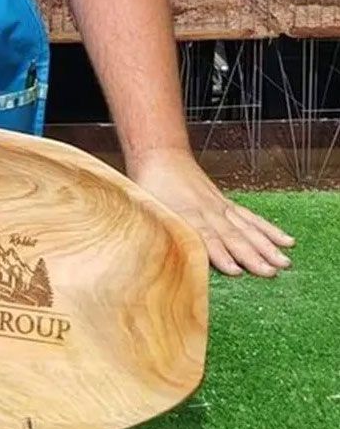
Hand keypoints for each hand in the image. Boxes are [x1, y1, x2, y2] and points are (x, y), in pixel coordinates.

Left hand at [128, 148, 294, 277]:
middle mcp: (206, 211)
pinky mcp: (226, 203)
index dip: (220, 254)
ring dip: (265, 246)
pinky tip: (285, 240)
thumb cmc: (148, 185)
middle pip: (231, 235)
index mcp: (184, 214)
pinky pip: (250, 218)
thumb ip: (150, 231)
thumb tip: (145, 257)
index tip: (235, 270)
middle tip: (270, 273)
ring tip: (284, 263)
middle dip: (251, 256)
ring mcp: (219, 207)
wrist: (160, 156)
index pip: (204, 236)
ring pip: (245, 227)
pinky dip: (268, 229)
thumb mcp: (143, 208)